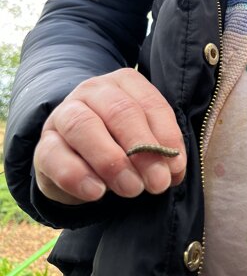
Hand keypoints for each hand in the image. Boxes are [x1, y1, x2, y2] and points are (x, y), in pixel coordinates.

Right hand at [33, 68, 185, 204]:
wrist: (76, 160)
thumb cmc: (120, 144)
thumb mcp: (144, 142)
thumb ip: (160, 150)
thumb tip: (173, 170)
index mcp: (124, 82)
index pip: (149, 103)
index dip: (166, 136)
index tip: (174, 168)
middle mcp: (93, 90)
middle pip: (119, 111)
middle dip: (143, 149)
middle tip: (157, 183)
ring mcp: (64, 114)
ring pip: (84, 127)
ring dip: (112, 161)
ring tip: (132, 189)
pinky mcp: (44, 144)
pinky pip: (55, 156)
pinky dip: (77, 176)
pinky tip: (97, 193)